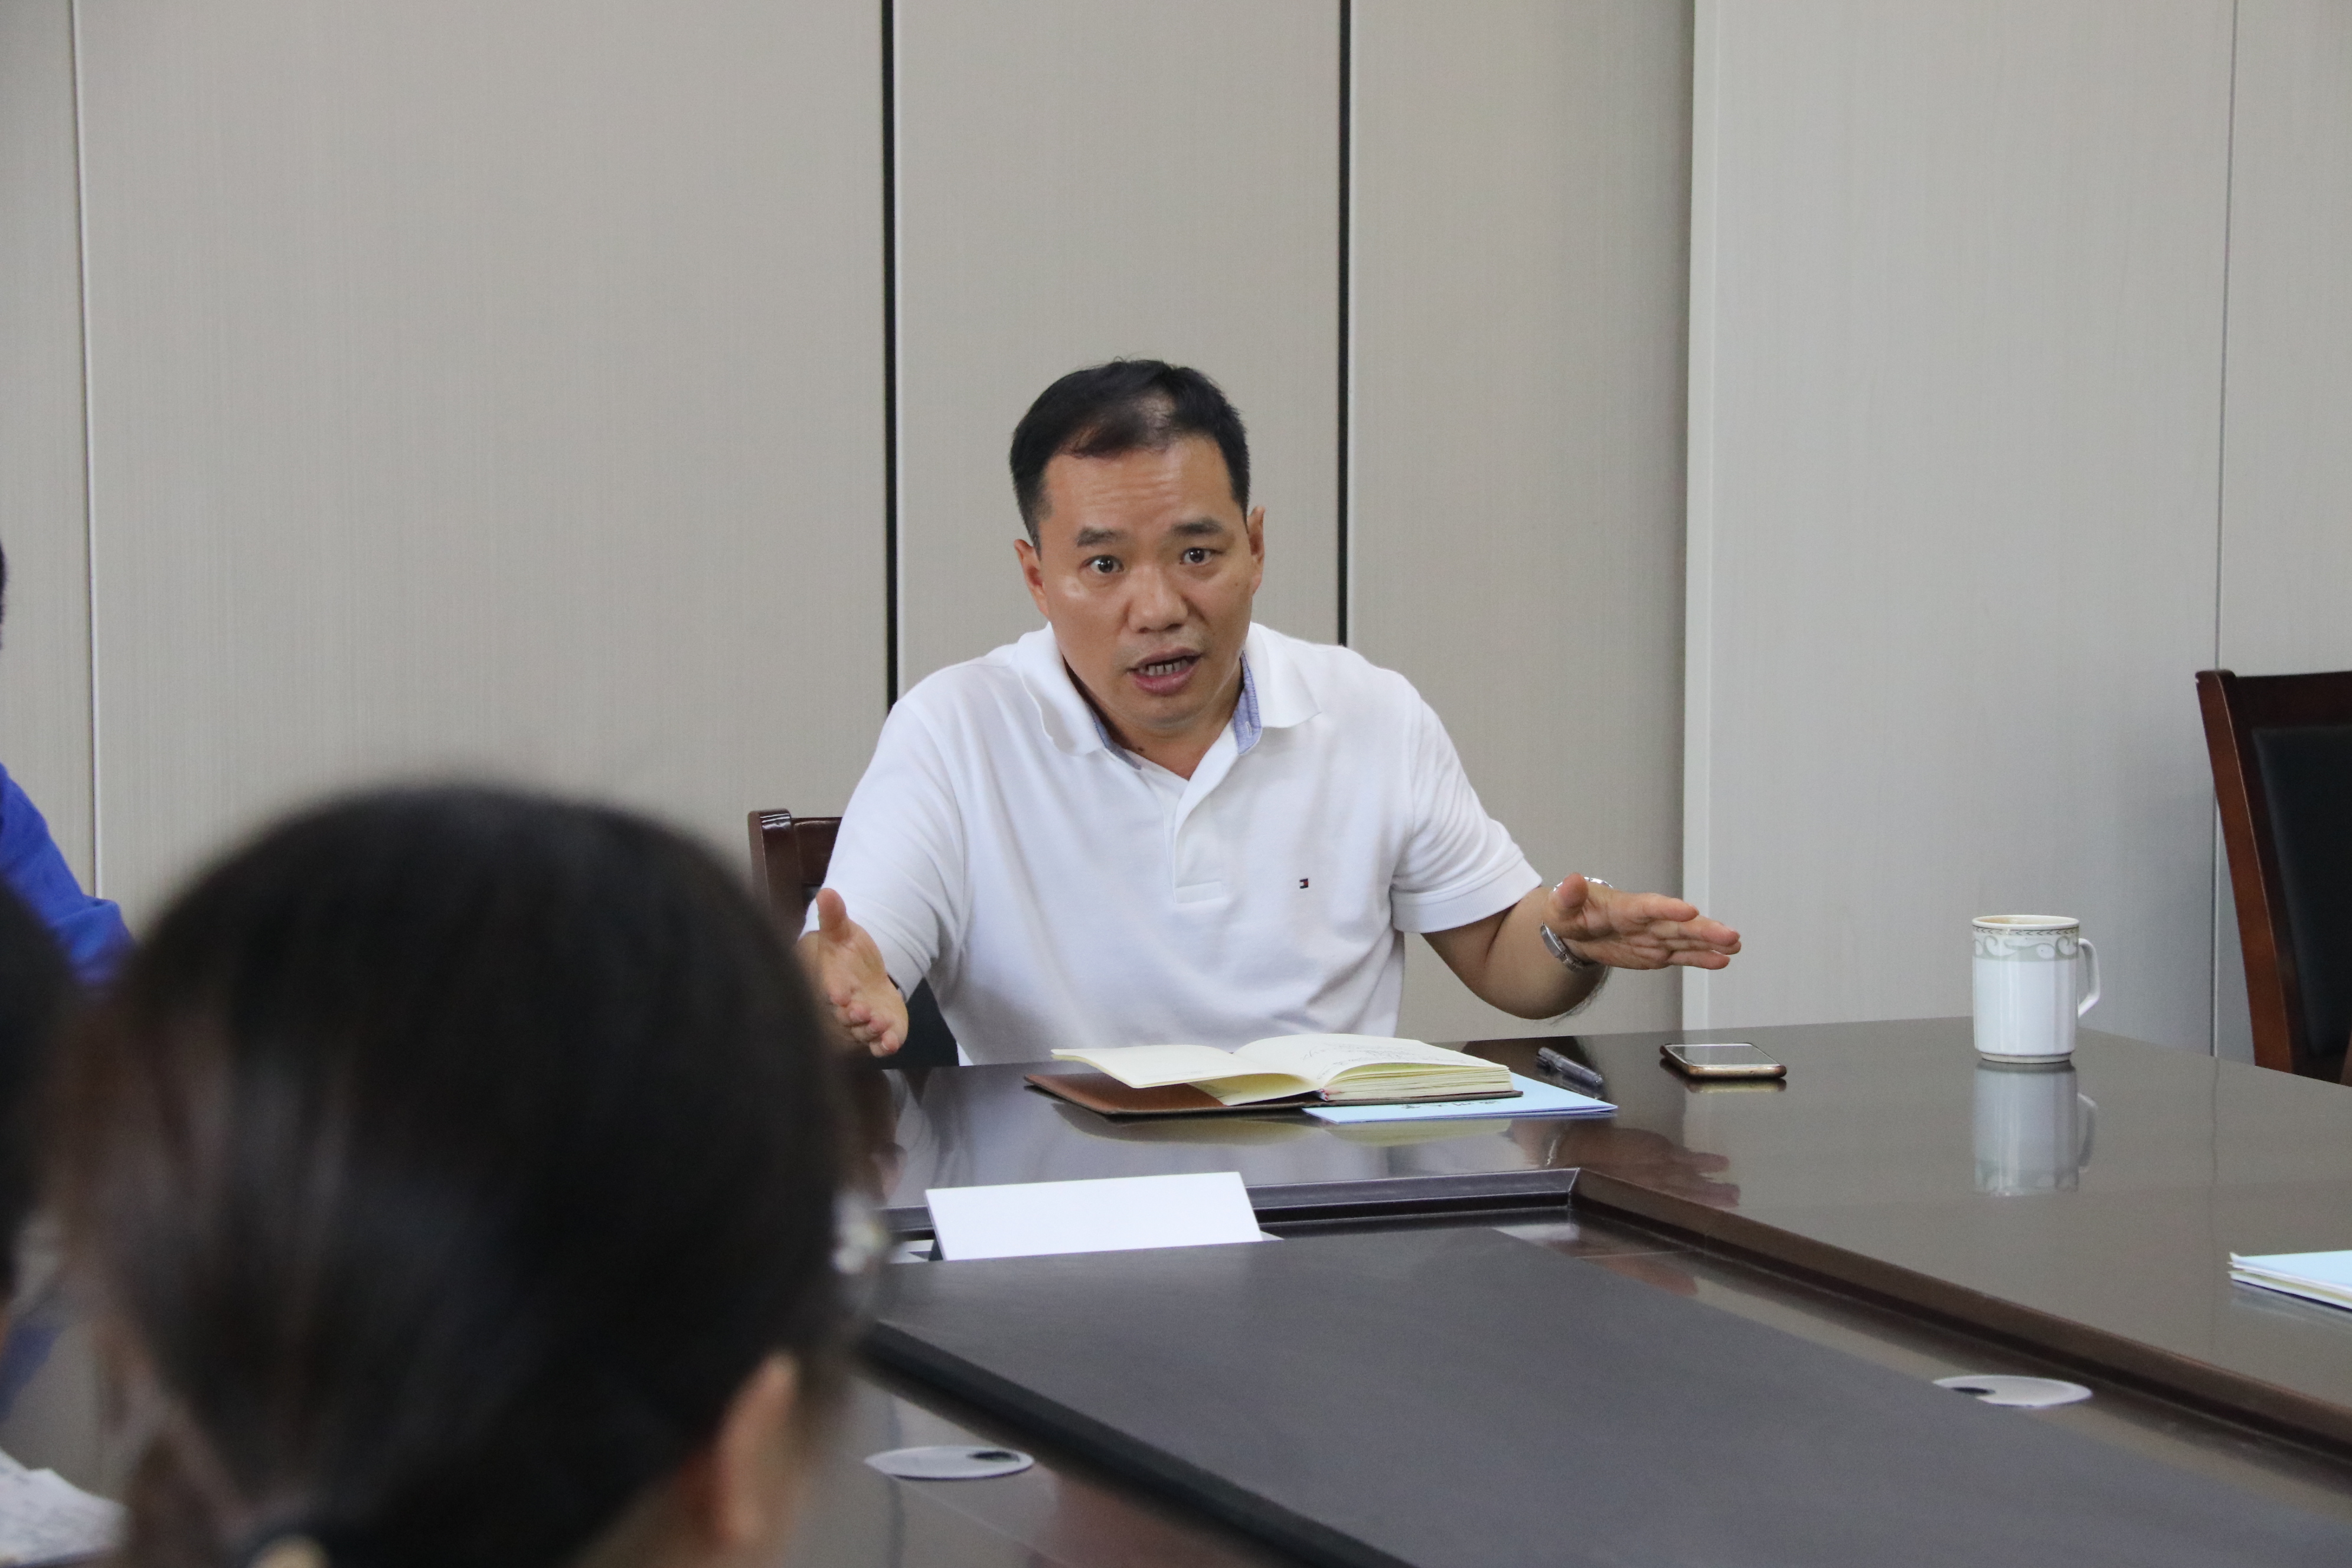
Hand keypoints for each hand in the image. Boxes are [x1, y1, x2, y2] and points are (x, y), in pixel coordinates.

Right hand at [796, 889, 908, 1055]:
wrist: (865, 978)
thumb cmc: (848, 957)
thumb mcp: (843, 933)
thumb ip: (835, 917)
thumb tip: (827, 891)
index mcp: (835, 982)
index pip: (831, 988)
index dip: (834, 991)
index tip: (838, 994)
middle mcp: (846, 1007)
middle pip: (846, 1017)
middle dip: (853, 1016)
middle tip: (862, 1010)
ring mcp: (864, 1023)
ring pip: (864, 1032)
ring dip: (872, 1030)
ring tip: (880, 1021)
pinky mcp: (881, 1032)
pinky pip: (881, 1045)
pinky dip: (885, 1046)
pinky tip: (892, 1043)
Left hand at [1545, 875, 1739, 970]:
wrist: (1576, 931)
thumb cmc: (1571, 914)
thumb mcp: (1560, 907)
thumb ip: (1568, 896)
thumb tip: (1571, 880)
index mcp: (1625, 907)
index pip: (1649, 907)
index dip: (1667, 909)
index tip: (1688, 911)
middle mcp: (1646, 921)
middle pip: (1677, 925)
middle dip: (1703, 930)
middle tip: (1729, 934)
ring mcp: (1654, 937)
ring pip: (1686, 940)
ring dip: (1711, 943)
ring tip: (1735, 945)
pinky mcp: (1657, 953)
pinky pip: (1682, 956)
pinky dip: (1702, 958)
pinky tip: (1723, 960)